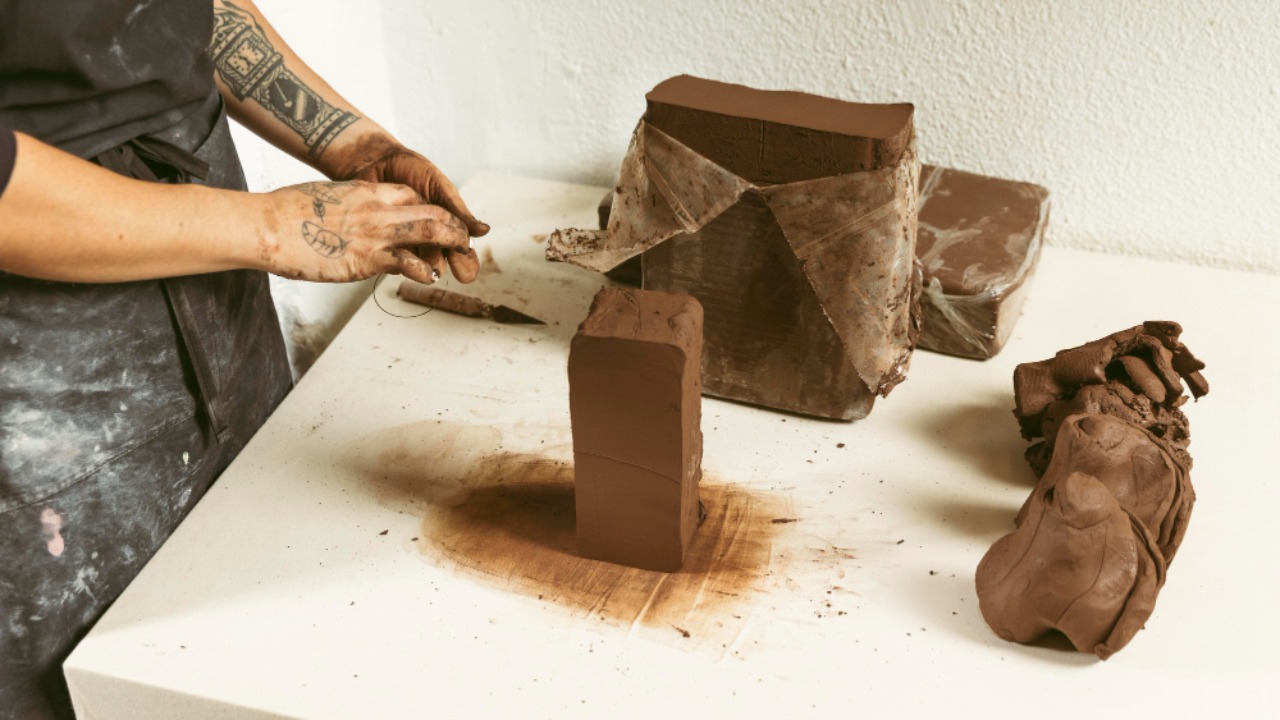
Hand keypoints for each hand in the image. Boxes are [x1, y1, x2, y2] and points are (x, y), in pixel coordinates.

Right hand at [259, 180, 468, 284]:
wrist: (268, 225)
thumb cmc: (285, 211)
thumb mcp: (323, 196)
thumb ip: (343, 205)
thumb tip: (339, 215)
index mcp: (365, 191)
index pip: (410, 195)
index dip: (427, 208)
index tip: (434, 222)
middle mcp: (377, 209)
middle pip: (432, 211)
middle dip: (453, 226)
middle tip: (463, 239)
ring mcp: (375, 234)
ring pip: (431, 232)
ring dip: (451, 244)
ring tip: (461, 256)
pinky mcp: (367, 260)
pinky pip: (408, 264)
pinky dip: (424, 271)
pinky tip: (430, 277)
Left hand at [329, 136, 488, 282]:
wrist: (375, 159)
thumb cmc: (409, 168)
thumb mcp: (437, 185)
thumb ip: (457, 208)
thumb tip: (484, 230)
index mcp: (444, 222)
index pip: (460, 246)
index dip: (466, 262)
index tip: (467, 274)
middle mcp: (427, 234)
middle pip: (441, 259)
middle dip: (444, 266)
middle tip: (446, 272)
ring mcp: (406, 238)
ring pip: (419, 261)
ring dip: (423, 265)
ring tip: (426, 267)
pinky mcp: (384, 239)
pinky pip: (393, 256)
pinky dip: (399, 258)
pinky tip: (400, 258)